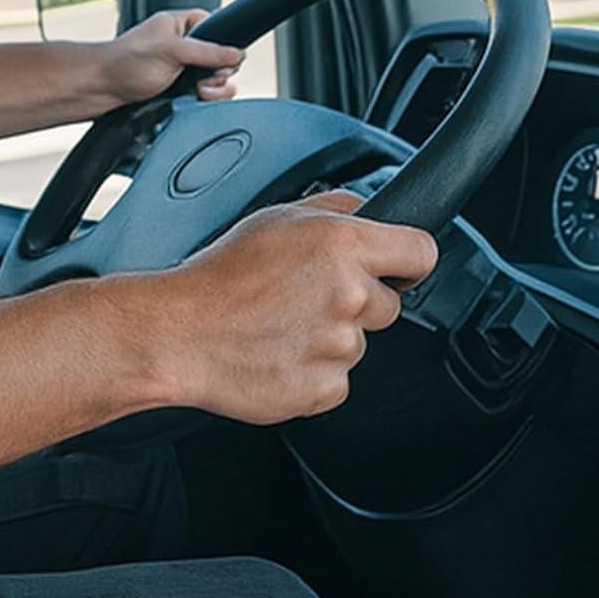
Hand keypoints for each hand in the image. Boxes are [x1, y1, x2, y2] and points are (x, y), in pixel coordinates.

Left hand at [100, 10, 244, 105]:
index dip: (224, 46)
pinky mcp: (178, 89)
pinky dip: (203, 100)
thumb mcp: (171, 51)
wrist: (97, 91)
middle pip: (223, 58)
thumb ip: (208, 52)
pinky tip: (191, 100)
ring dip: (214, 89)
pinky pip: (205, 95)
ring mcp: (182, 69)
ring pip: (217, 79)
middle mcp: (185, 46)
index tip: (220, 60)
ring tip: (197, 92)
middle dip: (220, 73)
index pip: (219, 29)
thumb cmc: (122, 63)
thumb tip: (238, 54)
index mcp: (182, 25)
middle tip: (205, 79)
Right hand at [144, 192, 437, 424]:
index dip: (411, 262)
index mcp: (345, 246)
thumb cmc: (222, 274)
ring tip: (284, 326)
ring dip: (332, 338)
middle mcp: (349, 295)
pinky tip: (281, 355)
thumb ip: (340, 208)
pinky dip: (314, 374)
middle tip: (311, 298)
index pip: (422, 253)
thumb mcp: (283, 215)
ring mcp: (337, 346)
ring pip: (359, 344)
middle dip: (360, 301)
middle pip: (390, 304)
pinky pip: (337, 381)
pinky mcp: (320, 389)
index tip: (401, 269)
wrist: (176, 333)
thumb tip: (374, 212)